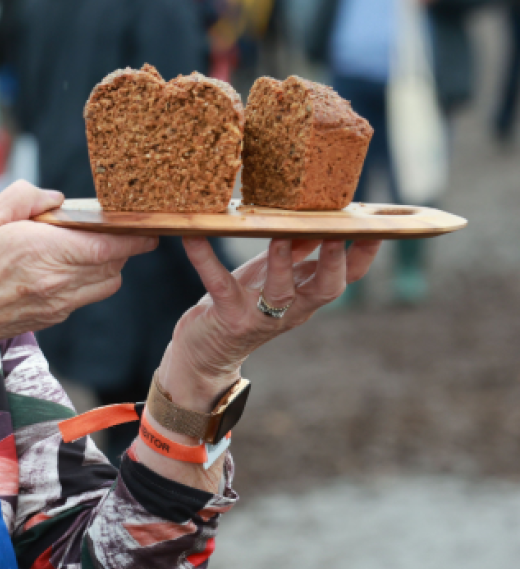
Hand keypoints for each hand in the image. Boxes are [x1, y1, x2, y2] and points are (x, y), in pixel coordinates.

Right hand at [0, 181, 158, 355]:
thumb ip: (25, 197)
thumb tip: (57, 198)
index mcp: (43, 251)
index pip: (110, 245)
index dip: (134, 234)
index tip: (142, 223)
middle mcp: (57, 282)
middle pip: (116, 264)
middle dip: (120, 244)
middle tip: (107, 226)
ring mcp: (57, 305)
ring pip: (107, 284)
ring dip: (106, 264)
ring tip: (82, 247)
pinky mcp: (52, 319)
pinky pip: (85, 298)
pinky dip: (86, 281)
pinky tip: (61, 268)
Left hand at [159, 237, 380, 408]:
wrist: (206, 354)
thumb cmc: (243, 305)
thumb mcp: (274, 277)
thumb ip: (297, 252)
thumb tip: (317, 217)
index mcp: (307, 296)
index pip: (347, 277)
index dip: (364, 254)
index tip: (377, 227)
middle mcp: (291, 310)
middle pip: (327, 289)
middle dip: (335, 262)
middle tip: (336, 233)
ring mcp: (261, 316)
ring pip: (281, 293)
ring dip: (283, 263)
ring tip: (281, 235)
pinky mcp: (229, 317)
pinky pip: (218, 284)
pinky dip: (205, 258)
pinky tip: (192, 235)